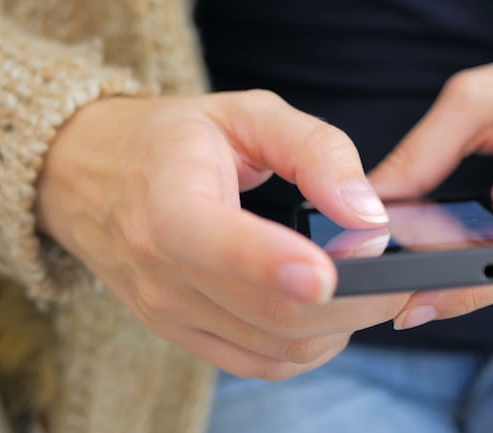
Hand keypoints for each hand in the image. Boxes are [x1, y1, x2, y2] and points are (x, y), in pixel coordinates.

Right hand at [35, 91, 409, 379]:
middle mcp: (163, 275)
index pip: (219, 250)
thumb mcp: (246, 113)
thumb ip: (315, 150)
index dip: (278, 266)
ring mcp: (173, 315)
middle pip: (274, 315)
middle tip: (396, 275)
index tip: (331, 272)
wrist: (95, 179)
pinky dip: (312, 346)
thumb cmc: (175, 139)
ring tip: (370, 287)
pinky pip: (264, 364)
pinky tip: (331, 312)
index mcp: (168, 207)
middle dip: (354, 302)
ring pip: (280, 349)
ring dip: (342, 326)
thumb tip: (369, 214)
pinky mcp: (187, 336)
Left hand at [368, 47, 492, 328]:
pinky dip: (477, 271)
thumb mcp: (474, 100)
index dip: (474, 277)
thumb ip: (421, 152)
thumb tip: (370, 201)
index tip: (420, 292)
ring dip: (462, 287)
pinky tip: (437, 272)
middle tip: (394, 301)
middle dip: (454, 292)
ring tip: (406, 291)